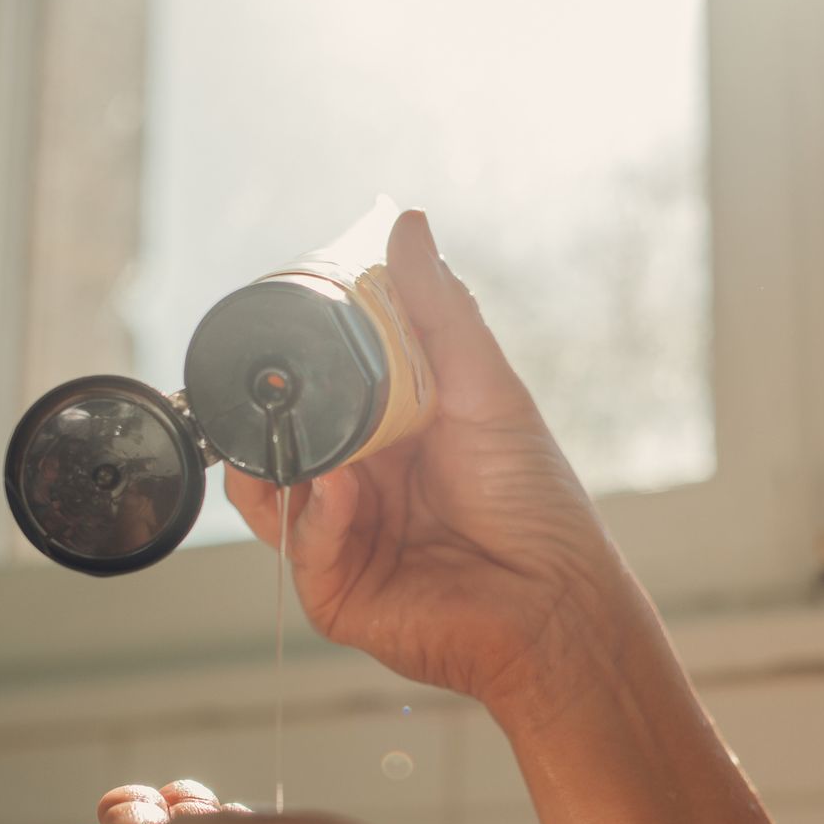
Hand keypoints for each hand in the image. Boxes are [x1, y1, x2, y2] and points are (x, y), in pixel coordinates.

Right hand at [225, 211, 629, 710]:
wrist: (556, 599)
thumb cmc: (534, 502)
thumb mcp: (485, 389)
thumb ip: (438, 312)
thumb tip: (408, 225)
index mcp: (385, 438)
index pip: (315, 394)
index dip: (294, 365)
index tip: (281, 324)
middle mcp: (355, 487)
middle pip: (277, 441)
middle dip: (269, 413)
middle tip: (271, 380)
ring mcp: (338, 541)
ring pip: (266, 494)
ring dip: (279, 462)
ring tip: (312, 442)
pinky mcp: (334, 593)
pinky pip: (299, 545)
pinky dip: (315, 513)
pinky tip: (346, 491)